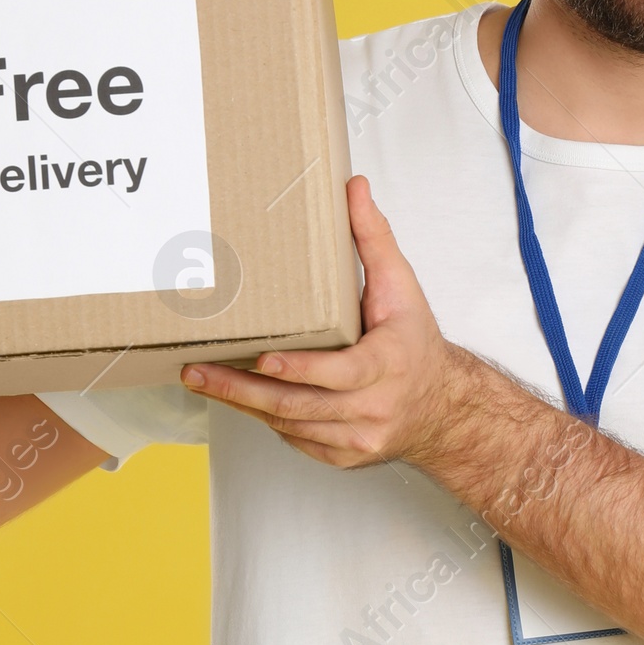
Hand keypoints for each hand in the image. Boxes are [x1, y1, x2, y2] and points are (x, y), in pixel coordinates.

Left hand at [182, 176, 469, 468]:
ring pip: (291, 425)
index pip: (340, 373)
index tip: (264, 359)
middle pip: (300, 405)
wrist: (443, 407)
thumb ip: (374, 239)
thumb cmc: (415, 345)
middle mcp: (374, 408)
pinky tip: (239, 400)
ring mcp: (358, 438)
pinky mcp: (344, 455)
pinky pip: (296, 440)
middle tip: (199, 372)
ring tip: (204, 381)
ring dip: (244, 405)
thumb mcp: (401, 288)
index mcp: (389, 365)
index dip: (299, 368)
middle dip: (243, 390)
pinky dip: (267, 419)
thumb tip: (353, 189)